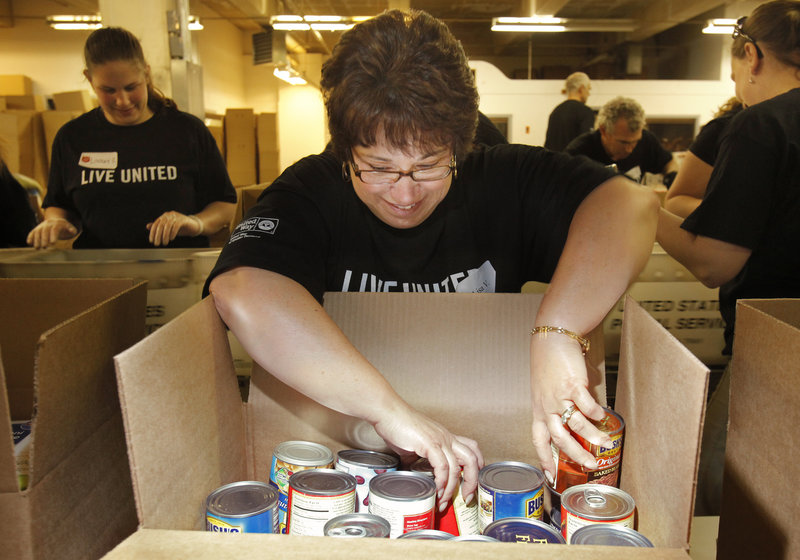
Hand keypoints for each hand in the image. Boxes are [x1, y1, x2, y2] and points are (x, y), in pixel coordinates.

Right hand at [27, 218, 77, 248]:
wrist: (55, 220)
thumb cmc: (63, 226)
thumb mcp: (69, 227)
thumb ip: (72, 229)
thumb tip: (73, 231)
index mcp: (56, 224)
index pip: (54, 229)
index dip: (53, 236)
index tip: (53, 243)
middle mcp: (47, 224)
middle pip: (44, 231)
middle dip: (44, 239)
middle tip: (44, 247)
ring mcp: (41, 226)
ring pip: (37, 232)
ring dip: (36, 240)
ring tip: (37, 248)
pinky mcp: (36, 229)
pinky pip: (32, 232)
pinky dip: (30, 237)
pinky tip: (29, 243)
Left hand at [146, 211, 200, 245]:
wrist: (193, 226)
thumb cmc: (180, 227)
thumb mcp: (168, 228)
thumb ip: (159, 227)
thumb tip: (147, 226)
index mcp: (164, 216)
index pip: (156, 224)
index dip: (152, 233)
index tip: (151, 241)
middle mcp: (169, 215)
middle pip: (161, 225)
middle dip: (158, 236)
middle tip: (157, 244)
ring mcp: (176, 216)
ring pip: (168, 226)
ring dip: (165, 236)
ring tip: (165, 243)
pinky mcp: (183, 219)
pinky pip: (176, 226)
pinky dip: (172, 233)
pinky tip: (171, 239)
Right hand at [372, 402, 483, 509]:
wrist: (387, 412)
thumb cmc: (397, 424)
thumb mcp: (413, 445)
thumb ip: (416, 458)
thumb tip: (411, 473)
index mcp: (446, 436)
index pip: (472, 449)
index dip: (477, 467)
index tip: (471, 484)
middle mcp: (447, 437)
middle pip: (472, 459)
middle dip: (472, 482)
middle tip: (466, 498)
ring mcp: (439, 440)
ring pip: (457, 467)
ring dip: (451, 489)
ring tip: (443, 501)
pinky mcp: (429, 443)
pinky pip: (442, 467)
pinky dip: (441, 482)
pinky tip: (435, 490)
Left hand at [530, 332, 610, 482]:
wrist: (552, 340)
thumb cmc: (548, 364)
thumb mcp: (545, 391)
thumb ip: (557, 408)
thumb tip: (576, 422)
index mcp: (539, 410)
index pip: (539, 440)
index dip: (544, 458)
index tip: (551, 475)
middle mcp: (547, 406)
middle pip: (559, 438)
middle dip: (575, 455)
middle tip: (590, 465)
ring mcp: (559, 396)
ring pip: (575, 424)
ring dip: (591, 437)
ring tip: (605, 444)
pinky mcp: (571, 384)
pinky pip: (585, 404)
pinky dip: (594, 413)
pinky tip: (602, 416)